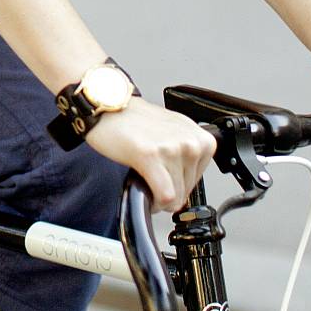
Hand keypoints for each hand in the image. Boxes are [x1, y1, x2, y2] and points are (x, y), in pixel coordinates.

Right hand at [84, 99, 217, 212]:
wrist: (108, 108)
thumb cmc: (136, 121)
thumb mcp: (175, 133)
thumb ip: (186, 155)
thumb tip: (185, 185)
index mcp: (202, 138)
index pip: (198, 180)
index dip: (178, 184)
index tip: (164, 178)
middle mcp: (192, 142)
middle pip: (186, 191)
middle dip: (167, 190)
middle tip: (150, 178)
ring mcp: (173, 149)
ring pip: (175, 197)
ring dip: (158, 197)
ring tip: (144, 180)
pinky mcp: (152, 156)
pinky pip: (164, 195)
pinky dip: (154, 202)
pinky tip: (143, 191)